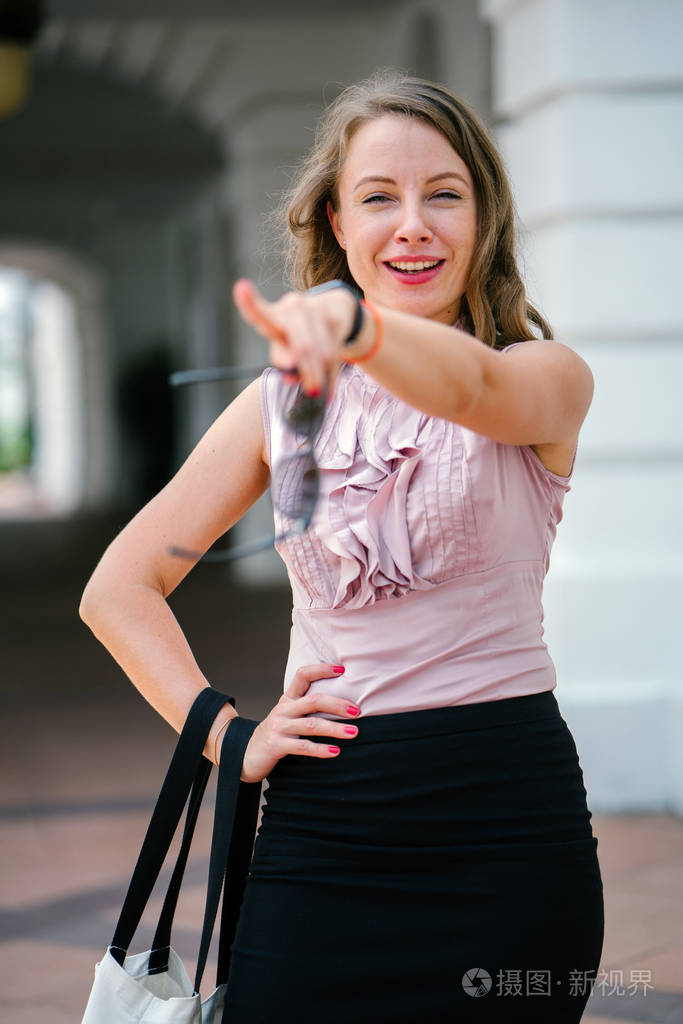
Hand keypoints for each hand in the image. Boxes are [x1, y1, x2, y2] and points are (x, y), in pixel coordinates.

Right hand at [223, 663, 359, 782]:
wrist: (247, 754)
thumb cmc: (277, 733)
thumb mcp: (288, 715)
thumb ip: (307, 707)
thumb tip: (343, 703)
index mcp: (288, 698)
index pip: (303, 675)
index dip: (321, 669)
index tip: (342, 670)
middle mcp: (283, 709)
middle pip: (313, 700)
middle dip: (337, 704)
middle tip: (357, 711)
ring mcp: (279, 727)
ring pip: (311, 725)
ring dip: (335, 729)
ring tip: (354, 732)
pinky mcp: (277, 745)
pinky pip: (302, 746)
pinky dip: (320, 749)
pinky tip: (335, 751)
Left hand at [232, 278, 357, 396]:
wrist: (334, 309)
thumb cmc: (300, 333)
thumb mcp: (285, 345)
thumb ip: (282, 360)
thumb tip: (290, 377)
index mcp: (275, 315)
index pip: (260, 313)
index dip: (250, 303)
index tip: (242, 288)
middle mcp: (293, 307)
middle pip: (301, 346)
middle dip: (307, 371)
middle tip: (311, 390)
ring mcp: (316, 309)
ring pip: (320, 352)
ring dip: (320, 375)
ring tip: (317, 390)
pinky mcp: (336, 317)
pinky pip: (335, 352)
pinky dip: (332, 374)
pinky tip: (329, 388)